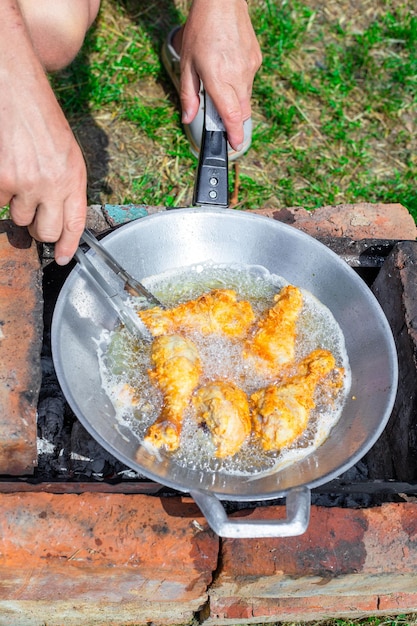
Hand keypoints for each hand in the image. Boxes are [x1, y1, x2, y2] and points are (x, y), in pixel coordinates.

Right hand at [0, 2, 86, 264]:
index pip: (74, 224)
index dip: (67, 245)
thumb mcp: (65, 151)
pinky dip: (0, 188)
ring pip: (18, 217)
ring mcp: (23, 183)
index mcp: (73, 176)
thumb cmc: (39, 116)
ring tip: (18, 171)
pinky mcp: (0, 179)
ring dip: (16, 203)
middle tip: (32, 209)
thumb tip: (56, 216)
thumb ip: (65, 184)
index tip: (61, 257)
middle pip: (45, 231)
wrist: (12, 85)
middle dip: (38, 227)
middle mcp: (51, 184)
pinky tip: (5, 163)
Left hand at [179, 0, 261, 150]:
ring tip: (219, 83)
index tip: (236, 145)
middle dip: (233, 121)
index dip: (234, 134)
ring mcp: (250, 68)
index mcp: (219, 78)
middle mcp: (238, 76)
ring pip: (245, 97)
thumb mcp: (187, 64)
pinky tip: (227, 68)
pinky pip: (248, 82)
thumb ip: (188, 95)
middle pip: (241, 111)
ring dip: (234, 101)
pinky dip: (239, 84)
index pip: (231, 115)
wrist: (222, 1)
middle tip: (221, 121)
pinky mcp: (256, 60)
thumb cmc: (201, 29)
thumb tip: (187, 118)